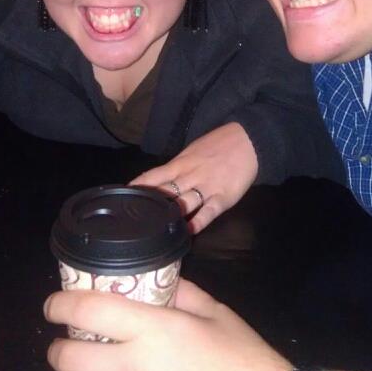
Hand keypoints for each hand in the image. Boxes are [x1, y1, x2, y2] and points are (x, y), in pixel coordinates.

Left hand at [45, 279, 290, 370]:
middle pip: (68, 356)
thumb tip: (155, 279)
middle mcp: (133, 368)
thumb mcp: (213, 311)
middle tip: (68, 339)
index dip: (60, 304)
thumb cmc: (239, 356)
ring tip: (80, 370)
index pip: (88, 311)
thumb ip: (179, 290)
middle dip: (60, 345)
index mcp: (154, 330)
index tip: (54, 304)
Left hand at [131, 122, 258, 232]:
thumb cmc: (219, 144)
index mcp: (181, 163)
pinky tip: (188, 231)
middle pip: (165, 192)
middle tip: (134, 219)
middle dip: (150, 205)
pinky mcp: (223, 196)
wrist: (249, 139)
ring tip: (154, 229)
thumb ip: (179, 166)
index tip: (122, 197)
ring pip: (183, 202)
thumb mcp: (193, 151)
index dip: (138, 187)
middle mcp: (190, 175)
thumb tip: (162, 179)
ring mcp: (206, 186)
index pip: (155, 175)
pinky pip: (208, 211)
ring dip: (170, 215)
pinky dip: (198, 221)